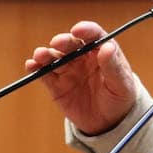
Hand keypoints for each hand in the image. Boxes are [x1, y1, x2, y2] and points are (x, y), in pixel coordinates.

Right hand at [25, 21, 140, 135]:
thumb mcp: (121, 84)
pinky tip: (31, 65)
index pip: (93, 35)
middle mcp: (82, 57)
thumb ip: (113, 66)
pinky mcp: (55, 85)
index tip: (78, 30)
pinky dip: (36, 68)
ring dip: (46, 54)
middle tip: (58, 43)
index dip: (85, 30)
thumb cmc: (119, 97)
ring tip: (40, 55)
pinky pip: (44, 74)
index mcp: (100, 51)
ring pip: (54, 57)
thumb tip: (108, 48)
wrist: (108, 122)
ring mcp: (67, 69)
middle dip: (63, 41)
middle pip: (70, 44)